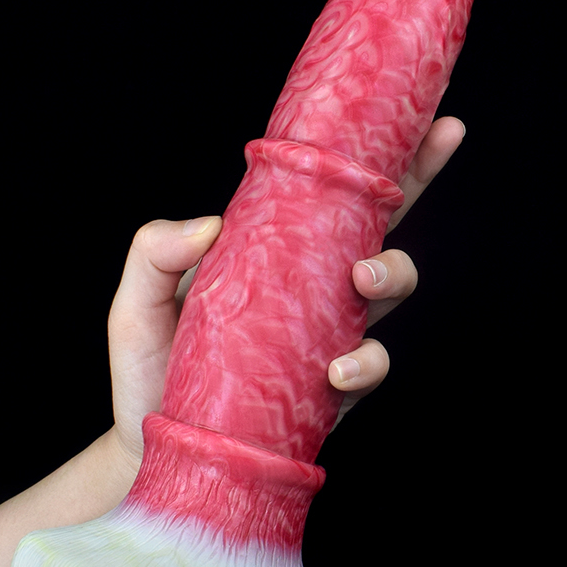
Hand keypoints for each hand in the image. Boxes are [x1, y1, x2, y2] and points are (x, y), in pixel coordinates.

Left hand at [107, 116, 465, 467]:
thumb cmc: (151, 370)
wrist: (159, 447)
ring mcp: (327, 333)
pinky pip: (368, 367)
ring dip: (391, 273)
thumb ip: (154, 253)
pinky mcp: (332, 388)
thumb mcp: (137, 303)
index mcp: (275, 247)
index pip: (332, 192)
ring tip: (361, 279)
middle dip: (417, 184)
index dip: (381, 157)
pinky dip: (365, 363)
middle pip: (381, 222)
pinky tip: (336, 370)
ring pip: (388, 289)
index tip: (429, 119)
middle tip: (407, 183)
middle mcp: (311, 284)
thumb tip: (212, 224)